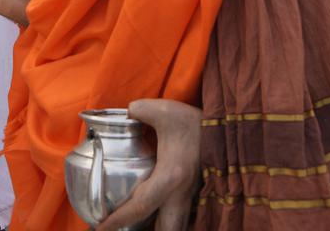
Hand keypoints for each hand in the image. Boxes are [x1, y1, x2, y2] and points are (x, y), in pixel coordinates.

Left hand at [96, 100, 202, 230]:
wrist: (228, 128)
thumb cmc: (196, 122)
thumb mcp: (165, 110)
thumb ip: (140, 110)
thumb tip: (126, 112)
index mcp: (171, 177)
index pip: (141, 206)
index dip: (118, 219)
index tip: (100, 228)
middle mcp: (182, 194)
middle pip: (167, 230)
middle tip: (121, 230)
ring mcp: (193, 198)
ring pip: (177, 227)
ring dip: (160, 228)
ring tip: (140, 225)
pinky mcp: (199, 196)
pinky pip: (184, 218)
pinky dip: (169, 221)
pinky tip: (156, 216)